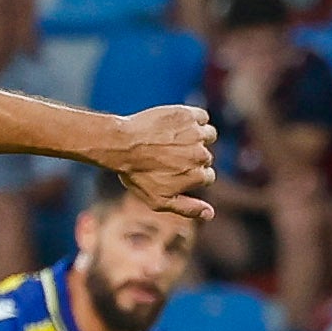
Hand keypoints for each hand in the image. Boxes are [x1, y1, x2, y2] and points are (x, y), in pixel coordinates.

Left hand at [104, 104, 217, 220]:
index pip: (207, 177)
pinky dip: (193, 120)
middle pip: (206, 157)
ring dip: (195, 138)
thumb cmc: (137, 174)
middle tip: (165, 156)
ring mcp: (196, 134)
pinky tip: (175, 125)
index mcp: (198, 176)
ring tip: (171, 141)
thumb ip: (188, 209)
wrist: (120, 144)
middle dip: (189, 157)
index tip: (170, 171)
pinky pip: (202, 118)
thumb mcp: (159, 200)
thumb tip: (210, 214)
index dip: (189, 175)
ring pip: (207, 136)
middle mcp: (201, 155)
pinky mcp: (189, 115)